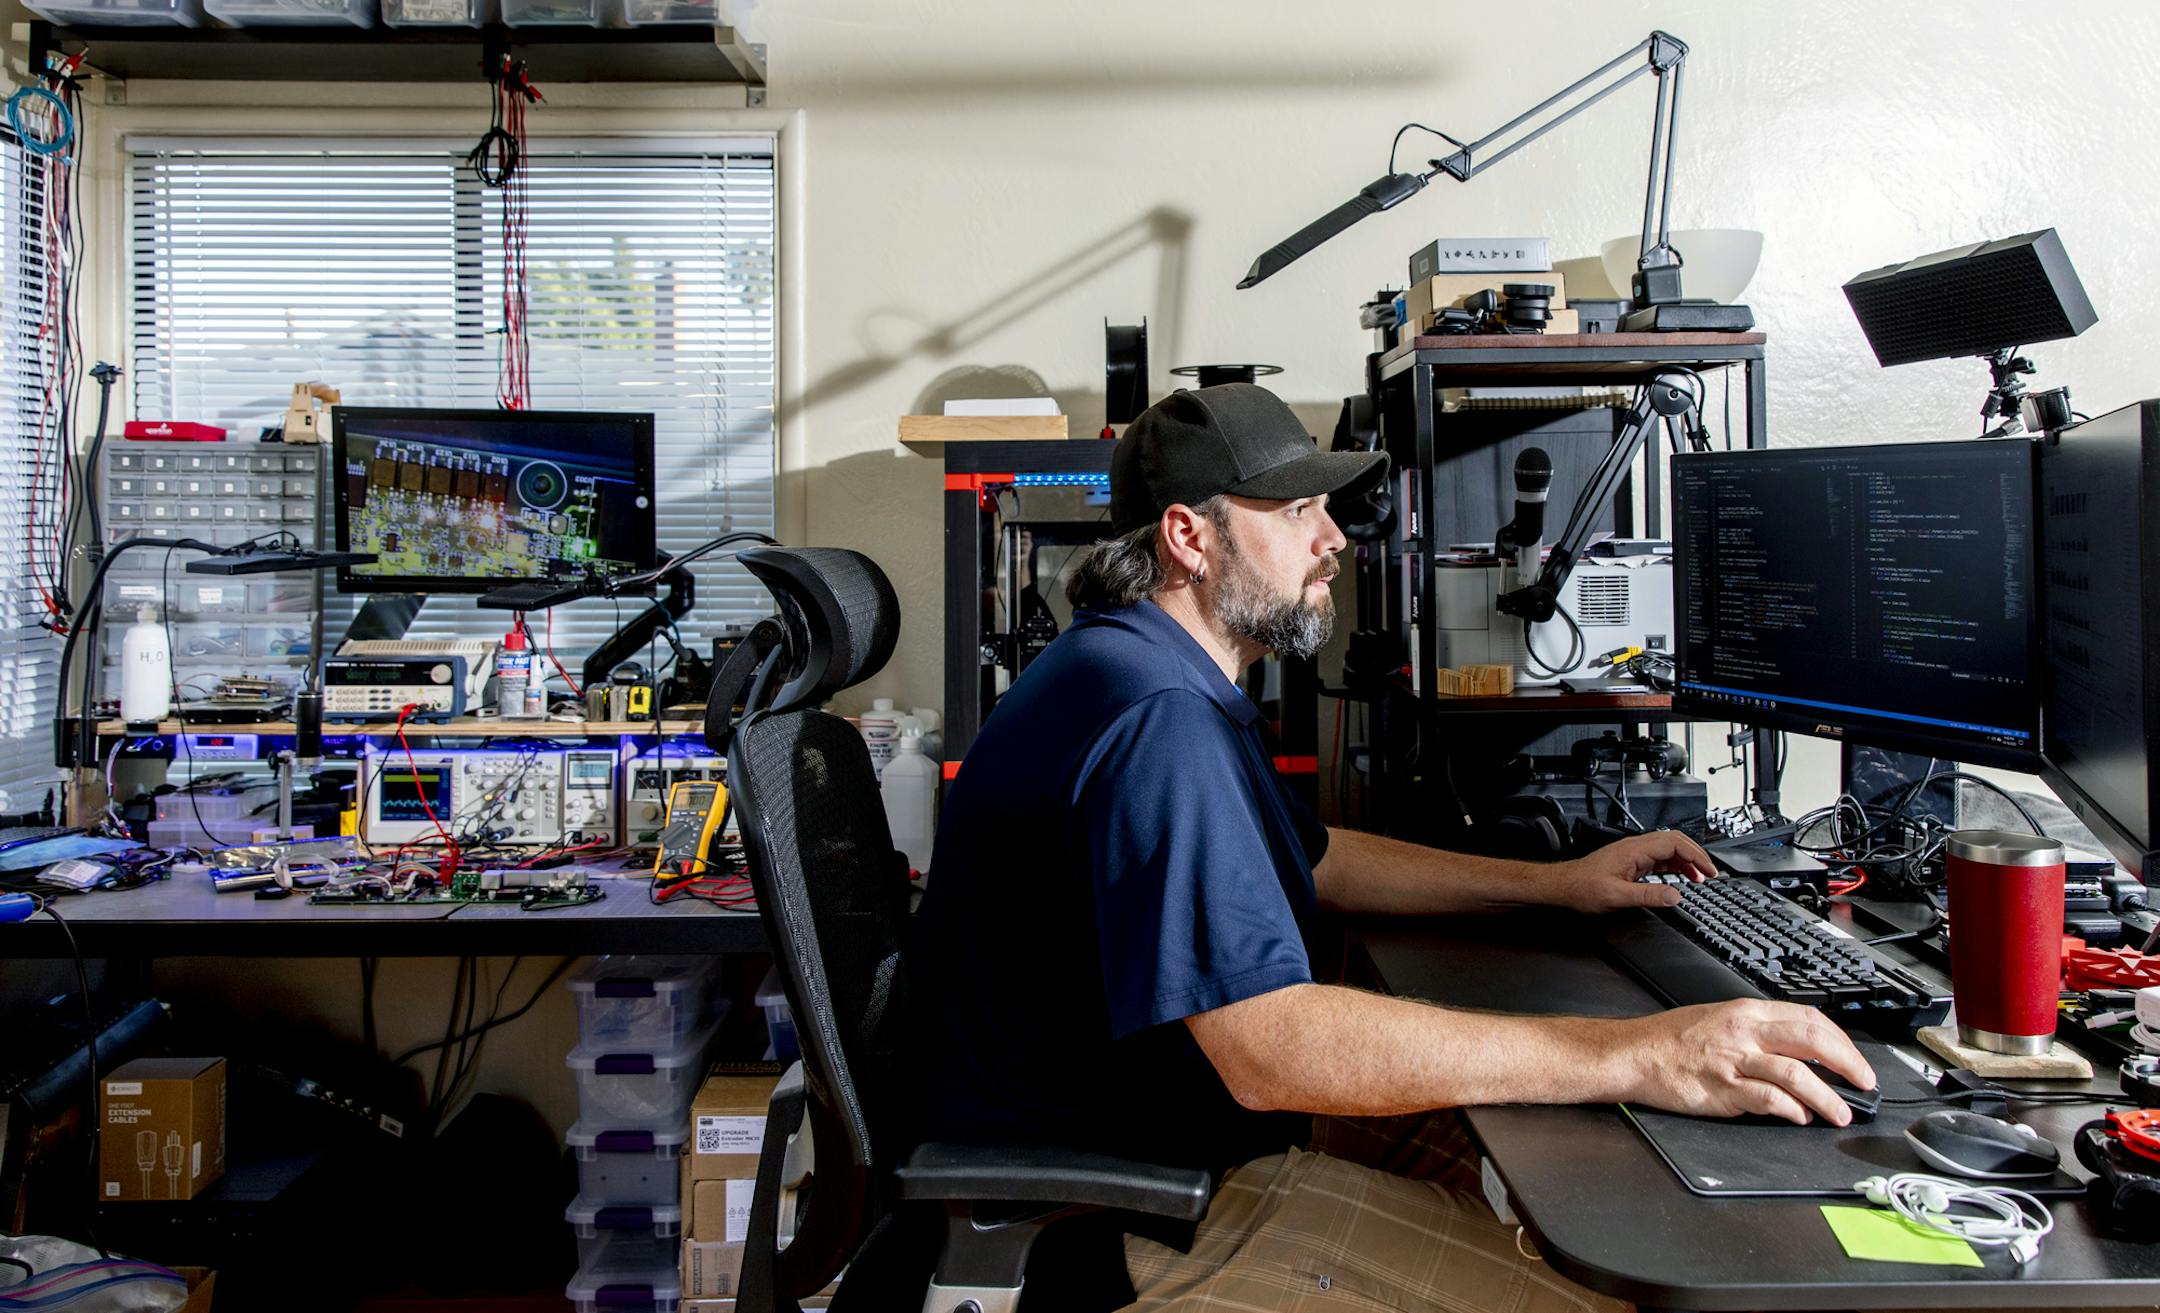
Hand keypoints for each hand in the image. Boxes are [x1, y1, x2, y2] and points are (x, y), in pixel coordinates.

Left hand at [1537, 830, 1716, 913]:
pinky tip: (1681, 876)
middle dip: (1696, 855)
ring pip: (1669, 849)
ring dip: (1687, 861)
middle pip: (1675, 841)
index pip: (1675, 844)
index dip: (1696, 856)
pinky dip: (1675, 865)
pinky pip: (1659, 858)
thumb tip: (1676, 896)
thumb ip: (1648, 895)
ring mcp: (1634, 853)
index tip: (1710, 871)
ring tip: (1700, 877)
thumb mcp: (1617, 896)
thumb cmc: (1583, 887)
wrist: (1563, 885)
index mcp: (1635, 850)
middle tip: (1710, 873)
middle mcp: (1636, 847)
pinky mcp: (1632, 861)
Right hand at [1617, 998, 1876, 1125]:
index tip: (1855, 1060)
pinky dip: (1791, 1110)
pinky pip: (1768, 1099)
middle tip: (1864, 1083)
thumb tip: (1798, 1052)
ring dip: (1827, 1097)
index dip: (1841, 1041)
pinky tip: (1799, 1117)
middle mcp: (1745, 1032)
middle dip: (1847, 1063)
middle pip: (1811, 1041)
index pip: (1809, 1019)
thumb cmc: (1673, 1040)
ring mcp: (1735, 1061)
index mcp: (1747, 1013)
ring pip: (1796, 1074)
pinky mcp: (1723, 1089)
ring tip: (1840, 1113)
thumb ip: (1759, 1033)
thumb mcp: (1721, 1020)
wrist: (1635, 1054)